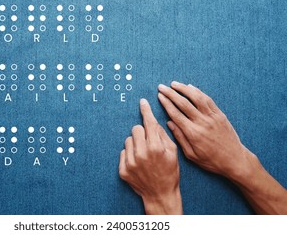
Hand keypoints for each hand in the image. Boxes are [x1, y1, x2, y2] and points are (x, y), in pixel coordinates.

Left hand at [119, 98, 181, 214]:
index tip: (142, 101)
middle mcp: (141, 154)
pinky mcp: (123, 170)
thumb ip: (163, 135)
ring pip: (128, 140)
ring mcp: (131, 162)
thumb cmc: (169, 172)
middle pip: (136, 129)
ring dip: (135, 144)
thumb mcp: (173, 152)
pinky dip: (130, 154)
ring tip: (144, 154)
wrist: (160, 194)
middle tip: (148, 142)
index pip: (149, 123)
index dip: (146, 110)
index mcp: (156, 148)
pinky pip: (123, 152)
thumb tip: (154, 121)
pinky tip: (138, 163)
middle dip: (142, 132)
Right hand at [157, 81, 254, 180]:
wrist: (234, 160)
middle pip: (184, 103)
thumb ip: (179, 138)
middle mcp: (202, 122)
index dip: (166, 103)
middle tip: (162, 87)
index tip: (159, 96)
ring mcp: (212, 117)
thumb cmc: (211, 160)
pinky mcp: (220, 114)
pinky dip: (198, 91)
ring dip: (184, 89)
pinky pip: (208, 99)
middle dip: (171, 93)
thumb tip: (169, 123)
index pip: (176, 114)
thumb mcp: (191, 155)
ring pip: (196, 98)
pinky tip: (190, 87)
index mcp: (193, 133)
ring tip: (174, 84)